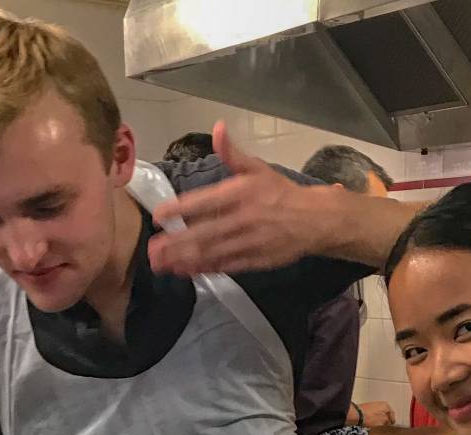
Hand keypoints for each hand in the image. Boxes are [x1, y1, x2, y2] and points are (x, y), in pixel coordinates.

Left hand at [146, 122, 324, 275]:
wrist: (317, 220)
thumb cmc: (282, 192)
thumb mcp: (258, 168)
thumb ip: (233, 152)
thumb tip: (217, 128)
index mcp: (241, 193)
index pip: (204, 201)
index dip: (180, 209)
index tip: (159, 215)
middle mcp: (244, 219)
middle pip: (205, 233)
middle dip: (177, 243)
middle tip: (153, 249)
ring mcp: (250, 242)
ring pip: (213, 252)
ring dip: (186, 259)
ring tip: (162, 264)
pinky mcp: (257, 260)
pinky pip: (228, 265)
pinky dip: (206, 268)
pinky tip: (188, 270)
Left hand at [353, 400, 394, 426]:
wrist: (356, 415)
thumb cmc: (368, 417)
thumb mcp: (382, 421)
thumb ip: (388, 421)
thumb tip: (388, 422)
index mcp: (386, 405)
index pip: (392, 413)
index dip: (392, 420)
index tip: (392, 424)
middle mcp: (380, 403)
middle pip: (386, 412)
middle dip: (386, 418)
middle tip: (386, 424)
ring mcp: (373, 405)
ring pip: (380, 413)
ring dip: (380, 418)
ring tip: (379, 424)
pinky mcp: (367, 408)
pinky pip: (374, 413)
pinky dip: (375, 417)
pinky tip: (373, 422)